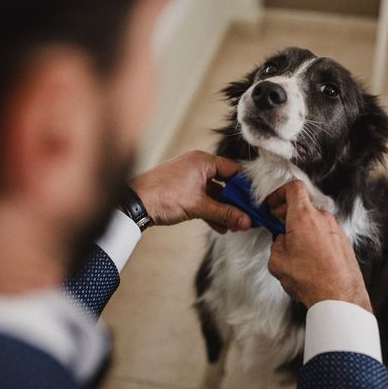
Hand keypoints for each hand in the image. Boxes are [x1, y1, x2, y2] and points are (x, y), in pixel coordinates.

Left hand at [130, 150, 250, 232]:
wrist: (133, 204)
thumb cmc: (163, 196)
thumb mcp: (199, 206)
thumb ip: (225, 213)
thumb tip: (246, 221)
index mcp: (203, 161)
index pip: (233, 170)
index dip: (245, 187)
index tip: (254, 203)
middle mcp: (197, 166)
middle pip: (225, 183)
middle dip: (235, 202)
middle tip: (246, 217)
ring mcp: (189, 178)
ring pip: (214, 193)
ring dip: (224, 210)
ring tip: (234, 226)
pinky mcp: (183, 190)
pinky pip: (204, 199)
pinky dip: (211, 211)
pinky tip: (220, 227)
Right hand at [265, 180, 371, 310]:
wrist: (339, 297)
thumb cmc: (311, 279)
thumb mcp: (278, 262)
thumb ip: (276, 244)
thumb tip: (282, 241)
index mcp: (303, 217)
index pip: (293, 188)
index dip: (279, 193)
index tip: (273, 204)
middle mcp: (322, 218)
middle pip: (303, 203)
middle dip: (287, 211)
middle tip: (278, 223)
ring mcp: (336, 228)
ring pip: (314, 218)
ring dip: (302, 225)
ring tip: (294, 244)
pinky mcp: (344, 240)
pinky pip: (325, 230)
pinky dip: (315, 235)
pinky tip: (309, 253)